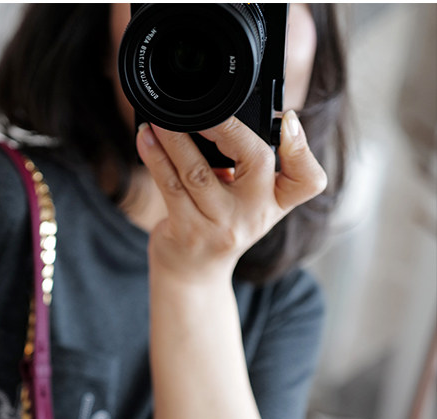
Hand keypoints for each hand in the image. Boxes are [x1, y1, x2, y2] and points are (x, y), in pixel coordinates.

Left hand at [136, 111, 327, 282]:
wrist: (192, 274)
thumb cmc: (219, 226)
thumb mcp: (246, 201)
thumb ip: (246, 166)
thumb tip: (217, 116)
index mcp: (276, 202)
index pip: (307, 179)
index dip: (302, 149)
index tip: (290, 119)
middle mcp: (255, 215)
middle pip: (256, 162)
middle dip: (227, 128)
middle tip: (203, 108)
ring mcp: (222, 227)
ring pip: (199, 171)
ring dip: (176, 139)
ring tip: (161, 119)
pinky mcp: (189, 232)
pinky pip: (171, 187)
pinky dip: (156, 158)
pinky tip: (146, 138)